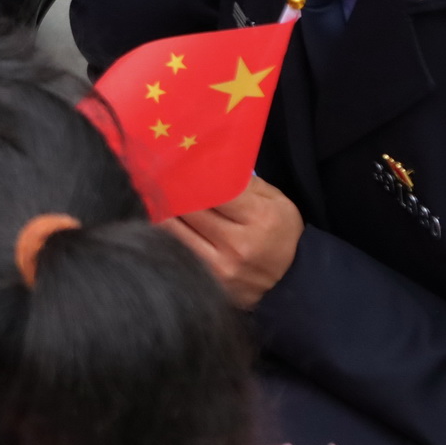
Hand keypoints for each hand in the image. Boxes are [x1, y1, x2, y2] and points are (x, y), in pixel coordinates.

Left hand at [163, 177, 304, 309]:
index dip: (193, 175)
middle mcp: (238, 244)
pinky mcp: (209, 281)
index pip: (215, 190)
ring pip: (176, 231)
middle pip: (191, 209)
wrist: (291, 279)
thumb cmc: (280, 232)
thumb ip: (244, 182)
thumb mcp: (276, 200)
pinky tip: (163, 220)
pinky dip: (168, 234)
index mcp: (259, 217)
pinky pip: (178, 251)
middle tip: (158, 175)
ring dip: (164, 211)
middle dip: (172, 190)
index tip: (177, 163)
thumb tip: (210, 163)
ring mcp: (221, 267)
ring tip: (154, 195)